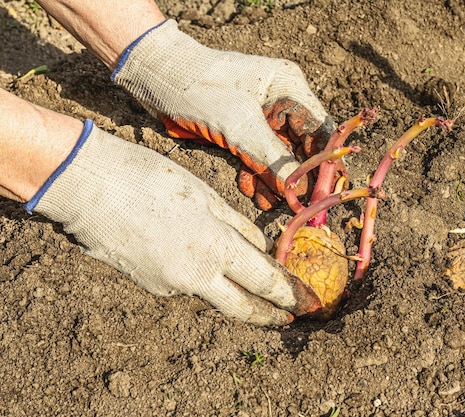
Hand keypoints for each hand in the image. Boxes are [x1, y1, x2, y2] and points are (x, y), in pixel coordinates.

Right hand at [25, 121, 321, 325]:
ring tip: (239, 269)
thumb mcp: (204, 195)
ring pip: (212, 290)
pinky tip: (186, 248)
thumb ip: (236, 226)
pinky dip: (197, 271)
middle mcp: (194, 276)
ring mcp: (169, 285)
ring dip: (232, 286)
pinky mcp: (150, 284)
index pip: (265, 281)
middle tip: (290, 316)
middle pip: (243, 307)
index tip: (307, 301)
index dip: (290, 293)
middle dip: (271, 314)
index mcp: (215, 248)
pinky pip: (185, 281)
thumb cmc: (149, 178)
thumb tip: (258, 248)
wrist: (86, 187)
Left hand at [112, 19, 333, 208]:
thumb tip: (298, 193)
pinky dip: (257, 176)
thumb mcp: (238, 125)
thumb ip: (272, 160)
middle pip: (303, 147)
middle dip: (298, 177)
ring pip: (280, 157)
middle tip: (298, 206)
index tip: (324, 192)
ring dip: (276, 182)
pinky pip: (259, 158)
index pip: (321, 130)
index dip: (325, 162)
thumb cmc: (198, 87)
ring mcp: (262, 118)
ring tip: (271, 205)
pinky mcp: (243, 130)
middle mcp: (281, 102)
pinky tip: (253, 193)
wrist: (155, 78)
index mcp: (289, 88)